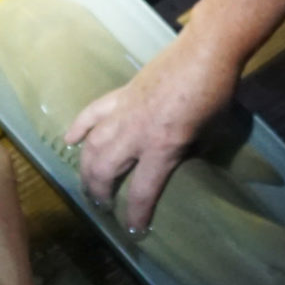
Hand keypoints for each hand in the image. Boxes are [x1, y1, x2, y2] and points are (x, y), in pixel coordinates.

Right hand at [62, 35, 239, 230]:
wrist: (204, 53)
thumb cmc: (215, 95)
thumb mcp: (208, 134)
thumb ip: (187, 152)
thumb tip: (176, 161)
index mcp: (162, 147)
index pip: (141, 191)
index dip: (135, 215)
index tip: (132, 231)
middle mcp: (135, 133)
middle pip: (104, 170)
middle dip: (99, 193)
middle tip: (102, 206)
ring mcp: (123, 111)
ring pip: (92, 145)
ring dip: (86, 168)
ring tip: (87, 183)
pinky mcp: (120, 94)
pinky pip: (92, 113)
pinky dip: (78, 127)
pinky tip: (69, 141)